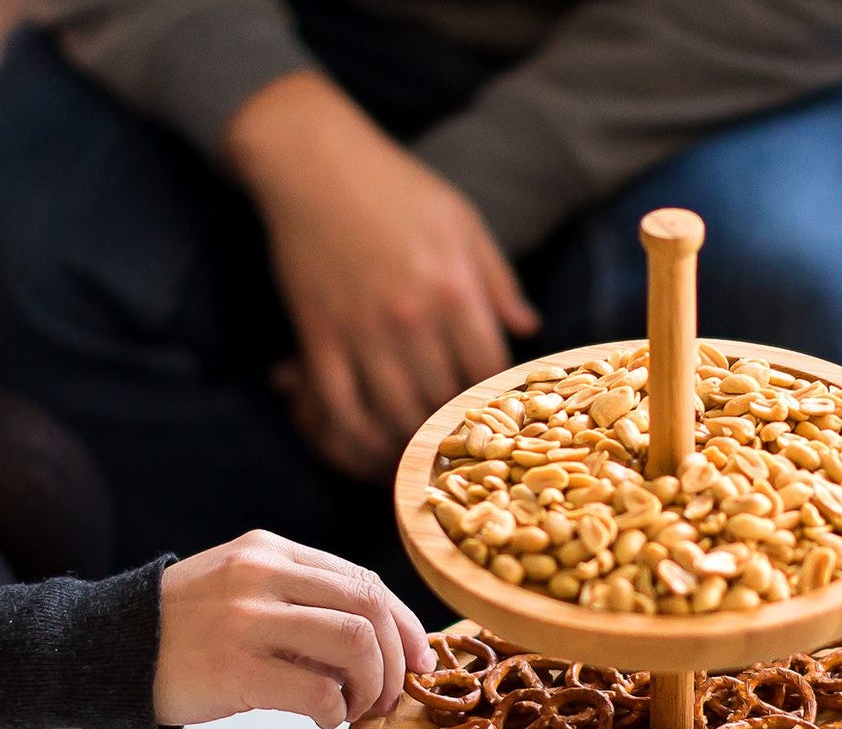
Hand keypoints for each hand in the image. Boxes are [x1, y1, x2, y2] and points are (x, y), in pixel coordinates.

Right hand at [153, 531, 437, 728]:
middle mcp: (263, 575)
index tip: (418, 662)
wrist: (109, 650)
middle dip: (398, 658)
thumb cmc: (190, 629)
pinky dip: (337, 710)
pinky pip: (319, 690)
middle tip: (392, 696)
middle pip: (369, 607)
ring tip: (358, 709)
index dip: (405, 626)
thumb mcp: (245, 589)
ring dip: (373, 685)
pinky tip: (324, 719)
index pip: (365, 581)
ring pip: (355, 642)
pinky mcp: (236, 669)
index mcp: (272, 551)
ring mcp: (248, 620)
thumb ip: (306, 600)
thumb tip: (391, 645)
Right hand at [228, 74, 539, 480]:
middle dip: (452, 432)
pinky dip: (356, 438)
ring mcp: (363, 331)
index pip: (488, 373)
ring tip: (418, 454)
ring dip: (408, 445)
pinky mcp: (319, 336)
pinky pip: (340, 408)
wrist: (313, 160)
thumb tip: (528, 328)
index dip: (494, 404)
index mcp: (455, 290)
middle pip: (443, 404)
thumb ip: (498, 280)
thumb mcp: (462, 222)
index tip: (495, 417)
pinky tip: (371, 447)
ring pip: (394, 416)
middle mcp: (412, 318)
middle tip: (456, 447)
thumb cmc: (397, 188)